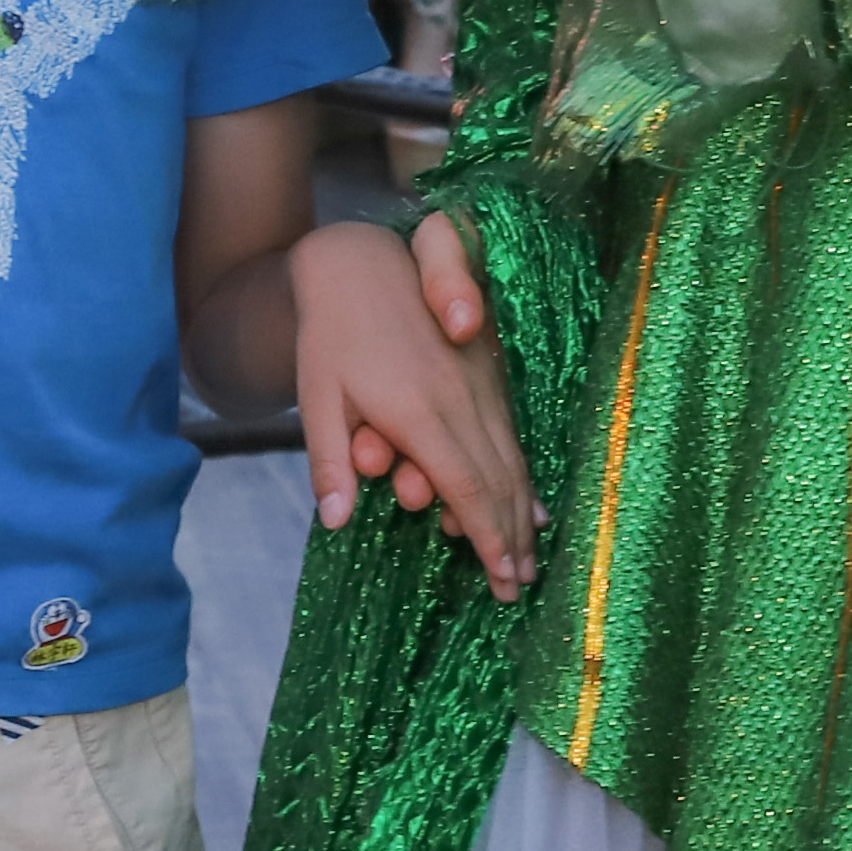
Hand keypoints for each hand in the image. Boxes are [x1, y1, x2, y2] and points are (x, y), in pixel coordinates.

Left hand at [293, 211, 535, 596]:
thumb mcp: (317, 397)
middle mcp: (460, 398)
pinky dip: (524, 475)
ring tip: (531, 559)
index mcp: (419, 411)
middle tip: (520, 588)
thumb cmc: (329, 334)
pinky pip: (512, 433)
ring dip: (522, 512)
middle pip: (497, 480)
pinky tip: (533, 505)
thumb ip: (330, 460)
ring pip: (511, 458)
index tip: (504, 578)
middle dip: (512, 538)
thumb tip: (335, 522)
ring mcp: (479, 382)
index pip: (465, 487)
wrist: (358, 262)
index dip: (487, 535)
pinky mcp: (486, 371)